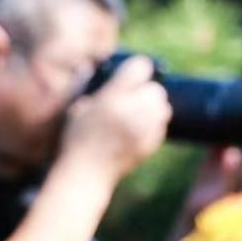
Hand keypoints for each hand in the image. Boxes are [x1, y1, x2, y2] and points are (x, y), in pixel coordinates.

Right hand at [58, 54, 170, 182]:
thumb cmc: (77, 139)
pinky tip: (138, 130)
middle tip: (135, 97)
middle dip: (147, 91)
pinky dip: (154, 125)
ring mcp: (144, 129)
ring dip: (153, 107)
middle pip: (156, 89)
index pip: (140, 68)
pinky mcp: (150, 144)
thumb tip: (92, 68)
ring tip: (138, 114)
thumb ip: (94, 89)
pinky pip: (161, 126)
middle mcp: (132, 111)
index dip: (137, 68)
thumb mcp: (78, 108)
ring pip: (163, 107)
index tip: (133, 73)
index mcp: (113, 97)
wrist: (87, 173)